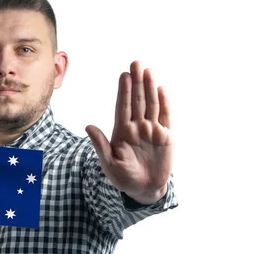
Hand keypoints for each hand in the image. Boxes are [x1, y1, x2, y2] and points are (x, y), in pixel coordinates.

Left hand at [85, 61, 172, 203]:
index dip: (124, 91)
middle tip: (136, 63)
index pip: (123, 106)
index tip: (124, 75)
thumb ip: (100, 145)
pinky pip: (165, 117)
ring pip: (151, 105)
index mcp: (122, 131)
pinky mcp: (166, 136)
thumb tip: (88, 127)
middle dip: (137, 82)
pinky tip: (162, 89)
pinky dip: (165, 103)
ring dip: (150, 88)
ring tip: (148, 71)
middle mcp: (137, 126)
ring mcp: (152, 130)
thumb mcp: (109, 164)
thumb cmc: (123, 178)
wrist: (143, 189)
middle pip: (137, 100)